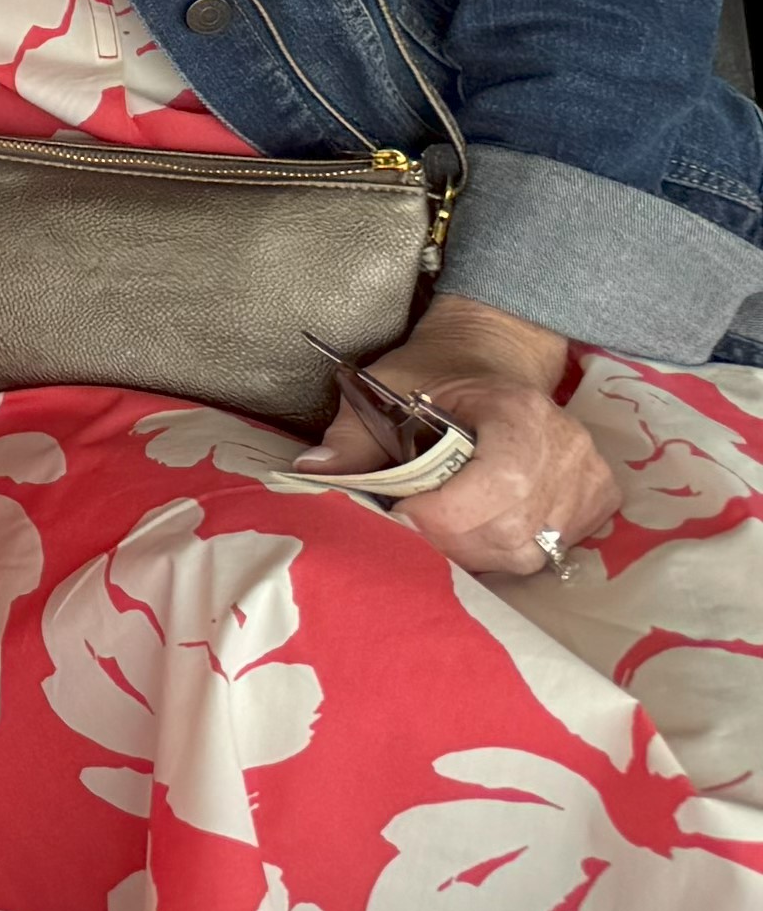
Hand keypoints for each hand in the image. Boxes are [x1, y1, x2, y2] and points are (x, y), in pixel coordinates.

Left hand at [299, 297, 604, 580]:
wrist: (492, 359)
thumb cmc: (437, 374)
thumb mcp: (386, 388)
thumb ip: (352, 435)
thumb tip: (314, 472)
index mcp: (518, 411)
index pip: (498, 483)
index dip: (445, 514)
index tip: (400, 513)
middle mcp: (566, 446)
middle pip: (511, 529)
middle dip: (450, 540)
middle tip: (410, 525)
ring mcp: (588, 477)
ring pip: (528, 551)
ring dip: (474, 551)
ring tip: (440, 525)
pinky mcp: (597, 501)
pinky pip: (548, 551)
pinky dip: (504, 551)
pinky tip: (476, 528)